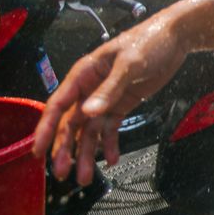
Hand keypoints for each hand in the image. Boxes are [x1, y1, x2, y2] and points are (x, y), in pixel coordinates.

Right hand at [32, 16, 186, 186]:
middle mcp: (90, 88)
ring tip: (85, 177)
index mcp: (85, 73)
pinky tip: (111, 159)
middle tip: (62, 173)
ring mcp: (105, 98)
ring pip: (90, 130)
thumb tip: (88, 113)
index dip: (46, 128)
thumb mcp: (130, 63)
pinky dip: (110, 144)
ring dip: (87, 152)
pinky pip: (110, 128)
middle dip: (65, 148)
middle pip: (72, 123)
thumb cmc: (150, 41)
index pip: (58, 104)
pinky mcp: (121, 104)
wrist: (177, 37)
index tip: (37, 151)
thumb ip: (110, 88)